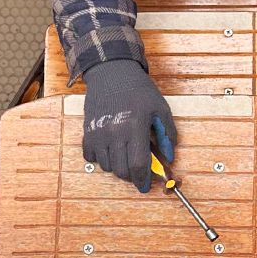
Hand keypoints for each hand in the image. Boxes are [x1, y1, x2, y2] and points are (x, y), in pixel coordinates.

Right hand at [82, 59, 176, 192]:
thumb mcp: (160, 108)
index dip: (143, 180)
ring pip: (107, 166)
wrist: (112, 72)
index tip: (146, 185)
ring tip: (125, 154)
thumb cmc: (139, 90)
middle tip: (138, 170)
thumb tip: (169, 158)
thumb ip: (167, 134)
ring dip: (118, 166)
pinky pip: (91, 157)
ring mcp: (98, 133)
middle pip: (122, 170)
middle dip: (132, 176)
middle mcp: (114, 133)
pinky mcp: (87, 131)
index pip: (138, 165)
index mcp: (135, 127)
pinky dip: (101, 159)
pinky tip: (110, 149)